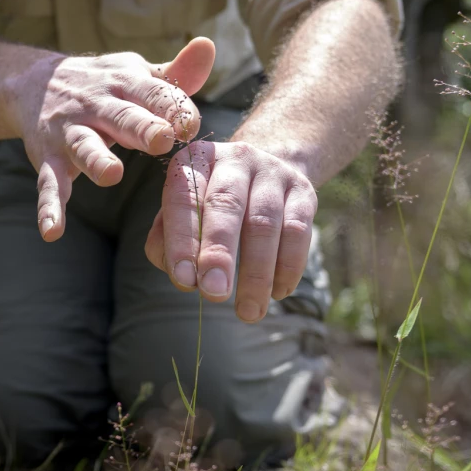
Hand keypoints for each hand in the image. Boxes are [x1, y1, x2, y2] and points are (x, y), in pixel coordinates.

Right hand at [12, 38, 215, 240]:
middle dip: (140, 128)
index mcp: (125, 83)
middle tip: (162, 141)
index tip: (191, 124)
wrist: (34, 83)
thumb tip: (208, 45)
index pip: (153, 93)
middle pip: (121, 117)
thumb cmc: (105, 85)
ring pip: (84, 147)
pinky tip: (53, 231)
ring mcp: (70, 132)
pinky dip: (49, 208)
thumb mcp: (137, 74)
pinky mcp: (48, 158)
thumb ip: (175, 74)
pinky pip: (48, 184)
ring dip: (96, 160)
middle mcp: (96, 105)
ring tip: (111, 176)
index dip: (173, 107)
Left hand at [144, 139, 317, 322]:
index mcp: (196, 160)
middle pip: (227, 205)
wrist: (265, 172)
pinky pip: (298, 232)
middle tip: (215, 293)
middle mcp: (235, 159)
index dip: (182, 240)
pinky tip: (278, 293)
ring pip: (265, 223)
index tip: (184, 280)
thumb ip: (167, 241)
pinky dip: (288, 268)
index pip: (184, 198)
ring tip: (248, 311)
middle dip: (220, 253)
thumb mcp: (182, 211)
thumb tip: (183, 275)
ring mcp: (273, 172)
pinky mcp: (304, 191)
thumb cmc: (210, 204)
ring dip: (257, 273)